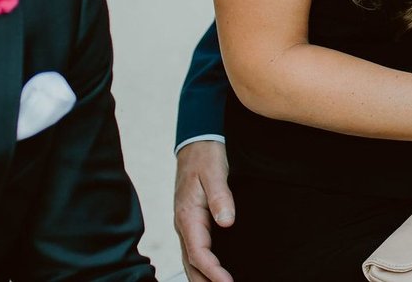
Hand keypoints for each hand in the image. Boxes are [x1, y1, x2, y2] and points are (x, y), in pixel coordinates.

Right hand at [174, 139, 234, 281]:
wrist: (196, 144)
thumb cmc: (206, 158)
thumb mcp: (215, 173)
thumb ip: (220, 198)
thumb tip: (227, 222)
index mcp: (187, 216)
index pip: (199, 253)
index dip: (213, 271)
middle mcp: (183, 224)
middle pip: (191, 263)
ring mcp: (186, 224)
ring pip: (190, 259)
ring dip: (201, 277)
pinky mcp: (192, 222)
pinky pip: (195, 250)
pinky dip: (201, 266)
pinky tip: (211, 272)